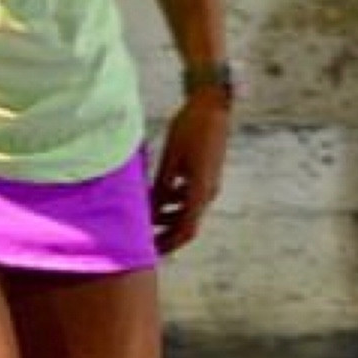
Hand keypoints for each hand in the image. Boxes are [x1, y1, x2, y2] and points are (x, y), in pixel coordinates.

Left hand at [149, 94, 228, 254]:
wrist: (212, 105)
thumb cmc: (189, 128)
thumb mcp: (171, 158)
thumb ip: (162, 187)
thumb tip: (150, 211)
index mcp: (200, 190)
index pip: (186, 229)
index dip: (168, 243)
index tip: (151, 252)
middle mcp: (208, 191)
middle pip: (188, 224)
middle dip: (166, 234)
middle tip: (145, 241)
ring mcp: (209, 183)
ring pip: (188, 210)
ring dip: (169, 217)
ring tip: (146, 217)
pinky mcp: (206, 173)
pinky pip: (190, 196)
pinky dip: (174, 201)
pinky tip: (157, 195)